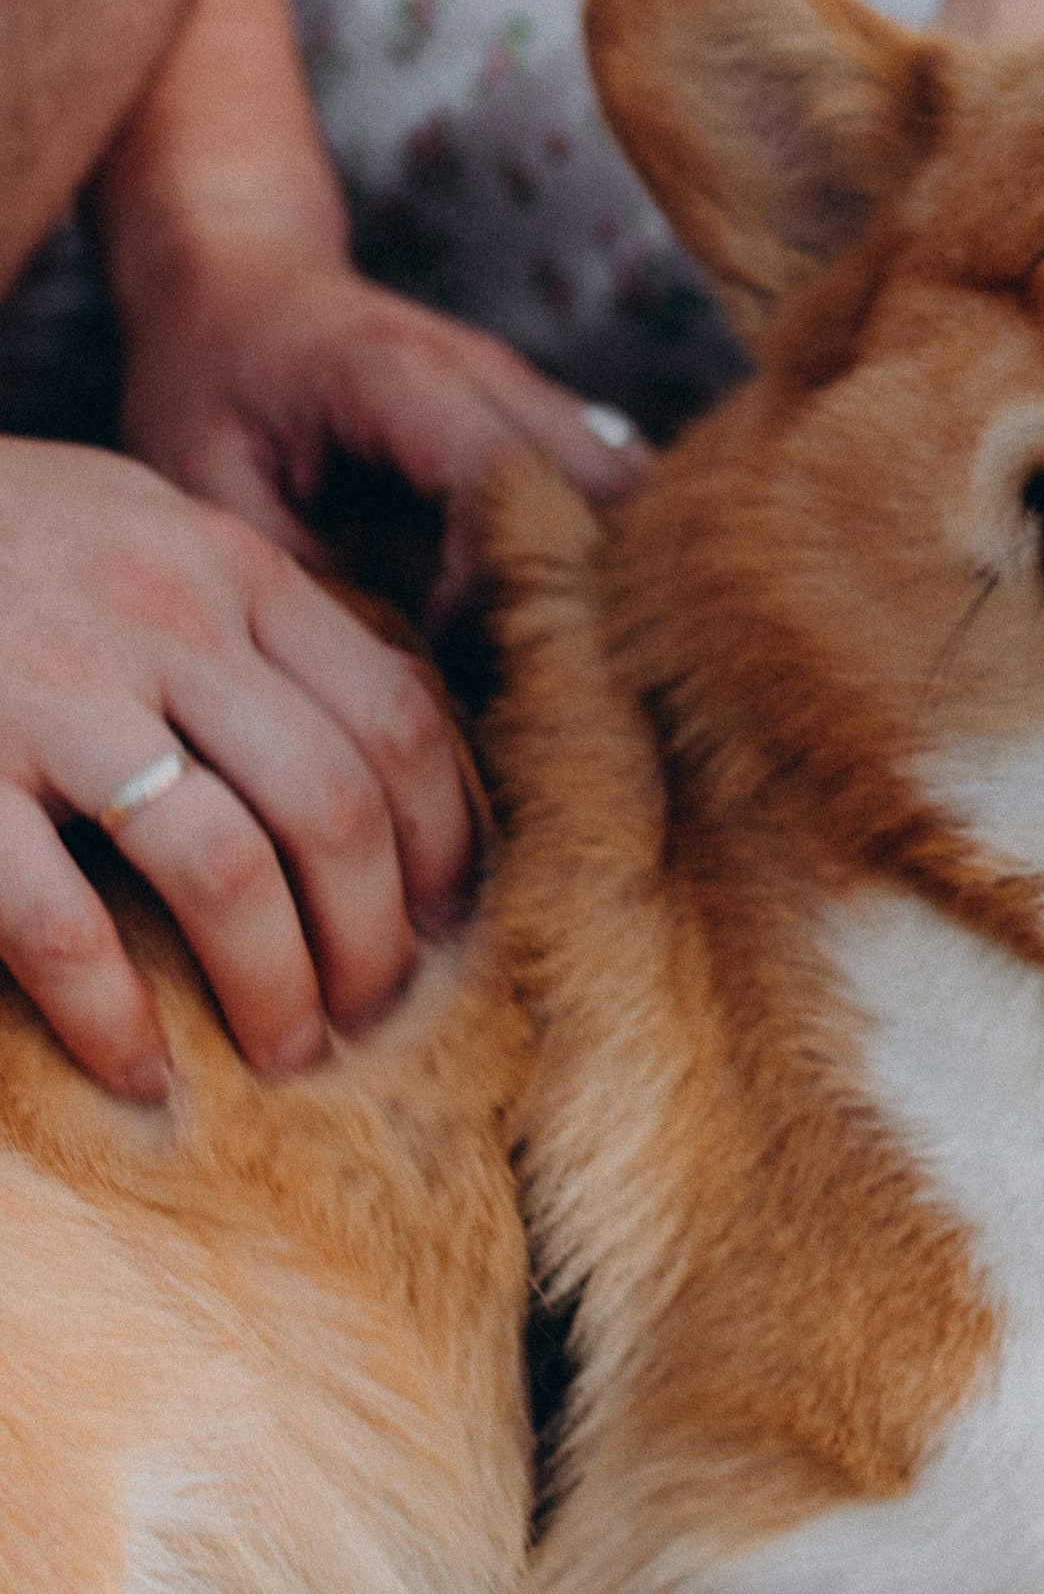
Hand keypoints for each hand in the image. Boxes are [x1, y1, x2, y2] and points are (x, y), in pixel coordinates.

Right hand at [0, 440, 478, 1095]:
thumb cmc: (1, 532)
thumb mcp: (144, 526)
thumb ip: (245, 613)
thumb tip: (367, 734)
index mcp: (229, 569)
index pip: (394, 715)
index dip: (442, 838)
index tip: (449, 922)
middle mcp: (163, 623)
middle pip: (333, 806)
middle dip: (374, 936)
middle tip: (373, 1013)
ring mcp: (54, 695)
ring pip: (226, 868)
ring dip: (273, 984)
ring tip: (284, 1052)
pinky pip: (61, 922)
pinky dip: (111, 1014)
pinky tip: (140, 1067)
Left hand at [119, 245, 649, 617]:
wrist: (237, 278)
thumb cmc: (208, 378)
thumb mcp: (202, 477)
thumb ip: (294, 566)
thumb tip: (393, 665)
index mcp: (399, 373)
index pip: (505, 484)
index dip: (489, 585)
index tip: (437, 644)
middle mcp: (491, 371)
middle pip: (605, 488)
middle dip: (574, 588)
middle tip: (508, 660)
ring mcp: (529, 389)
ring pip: (631, 489)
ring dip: (599, 573)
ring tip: (530, 640)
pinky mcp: (542, 416)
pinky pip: (613, 489)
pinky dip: (598, 552)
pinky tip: (542, 605)